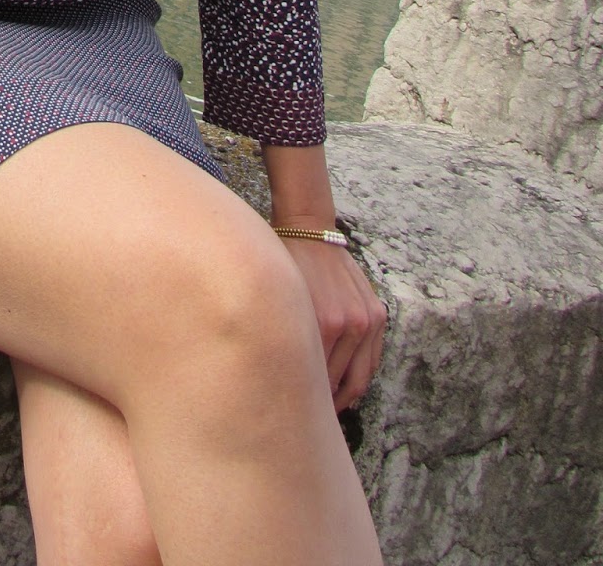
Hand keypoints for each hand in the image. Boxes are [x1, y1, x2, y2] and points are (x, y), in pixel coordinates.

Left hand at [283, 239, 387, 412]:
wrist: (307, 235)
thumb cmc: (285, 273)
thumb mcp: (282, 308)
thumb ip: (289, 344)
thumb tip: (284, 385)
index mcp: (322, 325)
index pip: (316, 381)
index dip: (304, 403)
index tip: (295, 418)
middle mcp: (347, 324)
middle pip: (338, 385)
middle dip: (324, 406)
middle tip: (309, 422)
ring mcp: (365, 320)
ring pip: (359, 378)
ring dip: (344, 398)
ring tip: (328, 410)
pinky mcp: (377, 314)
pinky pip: (372, 360)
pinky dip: (360, 377)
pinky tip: (346, 389)